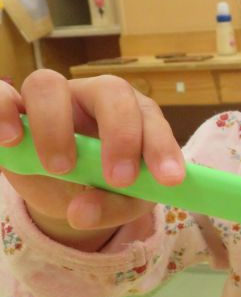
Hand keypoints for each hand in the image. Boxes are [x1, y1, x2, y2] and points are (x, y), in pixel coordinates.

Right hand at [0, 71, 184, 249]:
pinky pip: (0, 95)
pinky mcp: (10, 109)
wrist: (60, 190)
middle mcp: (92, 97)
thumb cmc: (100, 187)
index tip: (167, 180)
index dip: (160, 145)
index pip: (150, 116)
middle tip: (118, 179)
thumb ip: (110, 207)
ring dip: (55, 126)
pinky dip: (2, 111)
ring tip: (60, 168)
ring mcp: (49, 99)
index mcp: (131, 114)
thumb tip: (81, 212)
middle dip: (121, 134)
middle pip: (110, 89)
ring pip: (48, 84)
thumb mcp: (118, 203)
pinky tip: (12, 141)